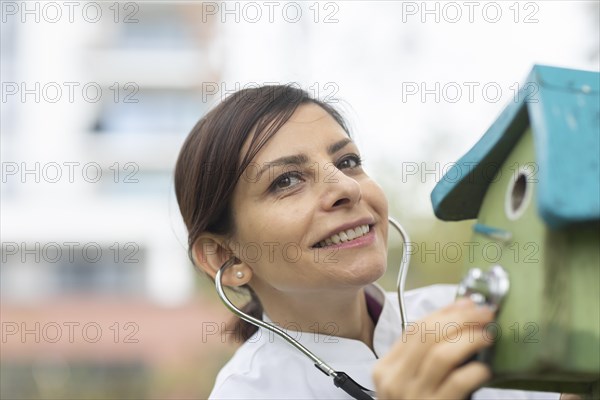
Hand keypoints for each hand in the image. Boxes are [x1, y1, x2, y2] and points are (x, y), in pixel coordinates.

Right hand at [373, 298, 494, 398]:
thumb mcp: (409, 384)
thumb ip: (422, 358)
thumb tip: (459, 320)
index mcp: (385, 369)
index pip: (414, 329)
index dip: (444, 312)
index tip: (467, 303)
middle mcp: (394, 380)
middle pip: (427, 335)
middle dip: (460, 318)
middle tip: (484, 313)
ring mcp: (412, 396)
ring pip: (441, 354)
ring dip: (469, 339)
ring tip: (488, 336)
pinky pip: (456, 383)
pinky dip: (473, 371)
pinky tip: (485, 369)